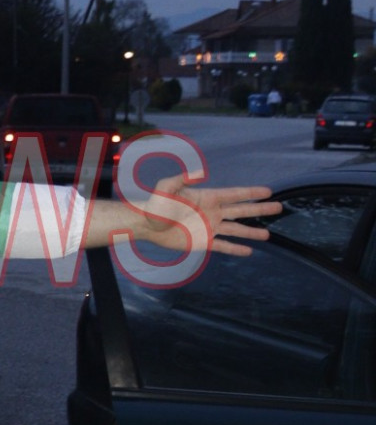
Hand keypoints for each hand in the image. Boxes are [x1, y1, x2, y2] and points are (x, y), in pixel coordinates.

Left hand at [86, 182, 281, 257]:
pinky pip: (223, 246)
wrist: (146, 226)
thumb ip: (181, 179)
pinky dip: (235, 249)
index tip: (269, 192)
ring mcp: (209, 227)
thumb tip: (199, 172)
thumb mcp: (165, 188)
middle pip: (241, 210)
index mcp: (208, 197)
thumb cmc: (155, 205)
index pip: (234, 194)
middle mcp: (213, 212)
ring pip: (236, 230)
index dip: (251, 193)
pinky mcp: (203, 242)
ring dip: (251, 232)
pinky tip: (248, 251)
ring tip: (268, 235)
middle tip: (279, 208)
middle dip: (260, 209)